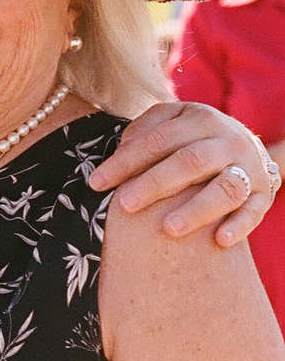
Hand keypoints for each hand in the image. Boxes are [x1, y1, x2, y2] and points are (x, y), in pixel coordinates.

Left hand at [89, 101, 278, 246]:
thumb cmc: (188, 136)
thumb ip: (145, 130)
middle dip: (154, 184)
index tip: (95, 183)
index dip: (124, 162)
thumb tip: (123, 149)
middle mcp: (228, 141)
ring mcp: (249, 167)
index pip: (156, 140)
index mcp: (200, 118)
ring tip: (167, 229)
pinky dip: (239, 226)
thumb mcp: (169, 121)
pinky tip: (219, 241)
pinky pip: (254, 211)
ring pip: (226, 188)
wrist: (243, 146)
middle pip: (190, 162)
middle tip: (124, 204)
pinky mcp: (264, 194)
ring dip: (197, 209)